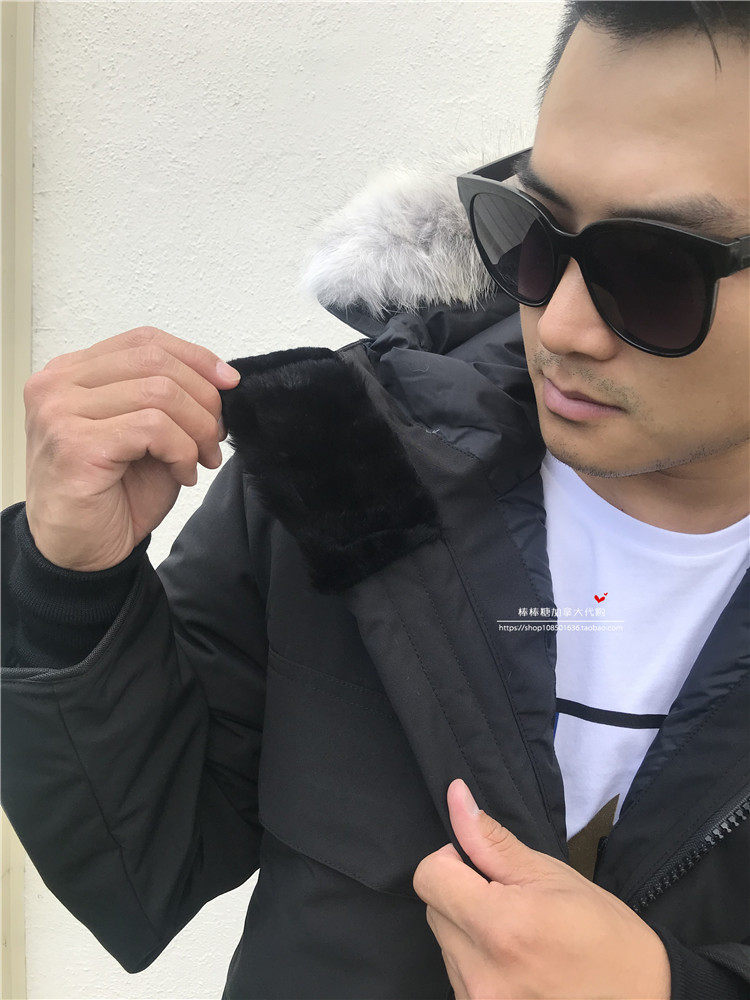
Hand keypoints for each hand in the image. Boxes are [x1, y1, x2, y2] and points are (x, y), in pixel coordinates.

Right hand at [24, 326, 240, 570]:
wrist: (81, 552)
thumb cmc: (112, 495)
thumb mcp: (146, 434)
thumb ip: (167, 400)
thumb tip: (221, 377)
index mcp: (72, 373)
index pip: (144, 341)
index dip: (194, 356)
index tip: (229, 382)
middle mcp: (58, 385)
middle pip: (155, 362)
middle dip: (202, 398)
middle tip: (215, 437)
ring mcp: (61, 412)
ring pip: (160, 393)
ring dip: (196, 430)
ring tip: (201, 460)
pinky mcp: (76, 443)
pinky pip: (153, 428)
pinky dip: (182, 451)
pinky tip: (183, 475)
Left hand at [412, 778, 670, 999]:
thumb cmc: (605, 937)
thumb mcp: (552, 875)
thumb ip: (491, 841)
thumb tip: (455, 796)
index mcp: (500, 927)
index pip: (428, 877)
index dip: (452, 860)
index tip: (485, 867)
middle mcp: (480, 973)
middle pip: (433, 909)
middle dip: (462, 893)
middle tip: (510, 900)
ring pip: (444, 942)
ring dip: (469, 929)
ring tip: (519, 935)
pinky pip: (457, 973)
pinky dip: (477, 960)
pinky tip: (516, 962)